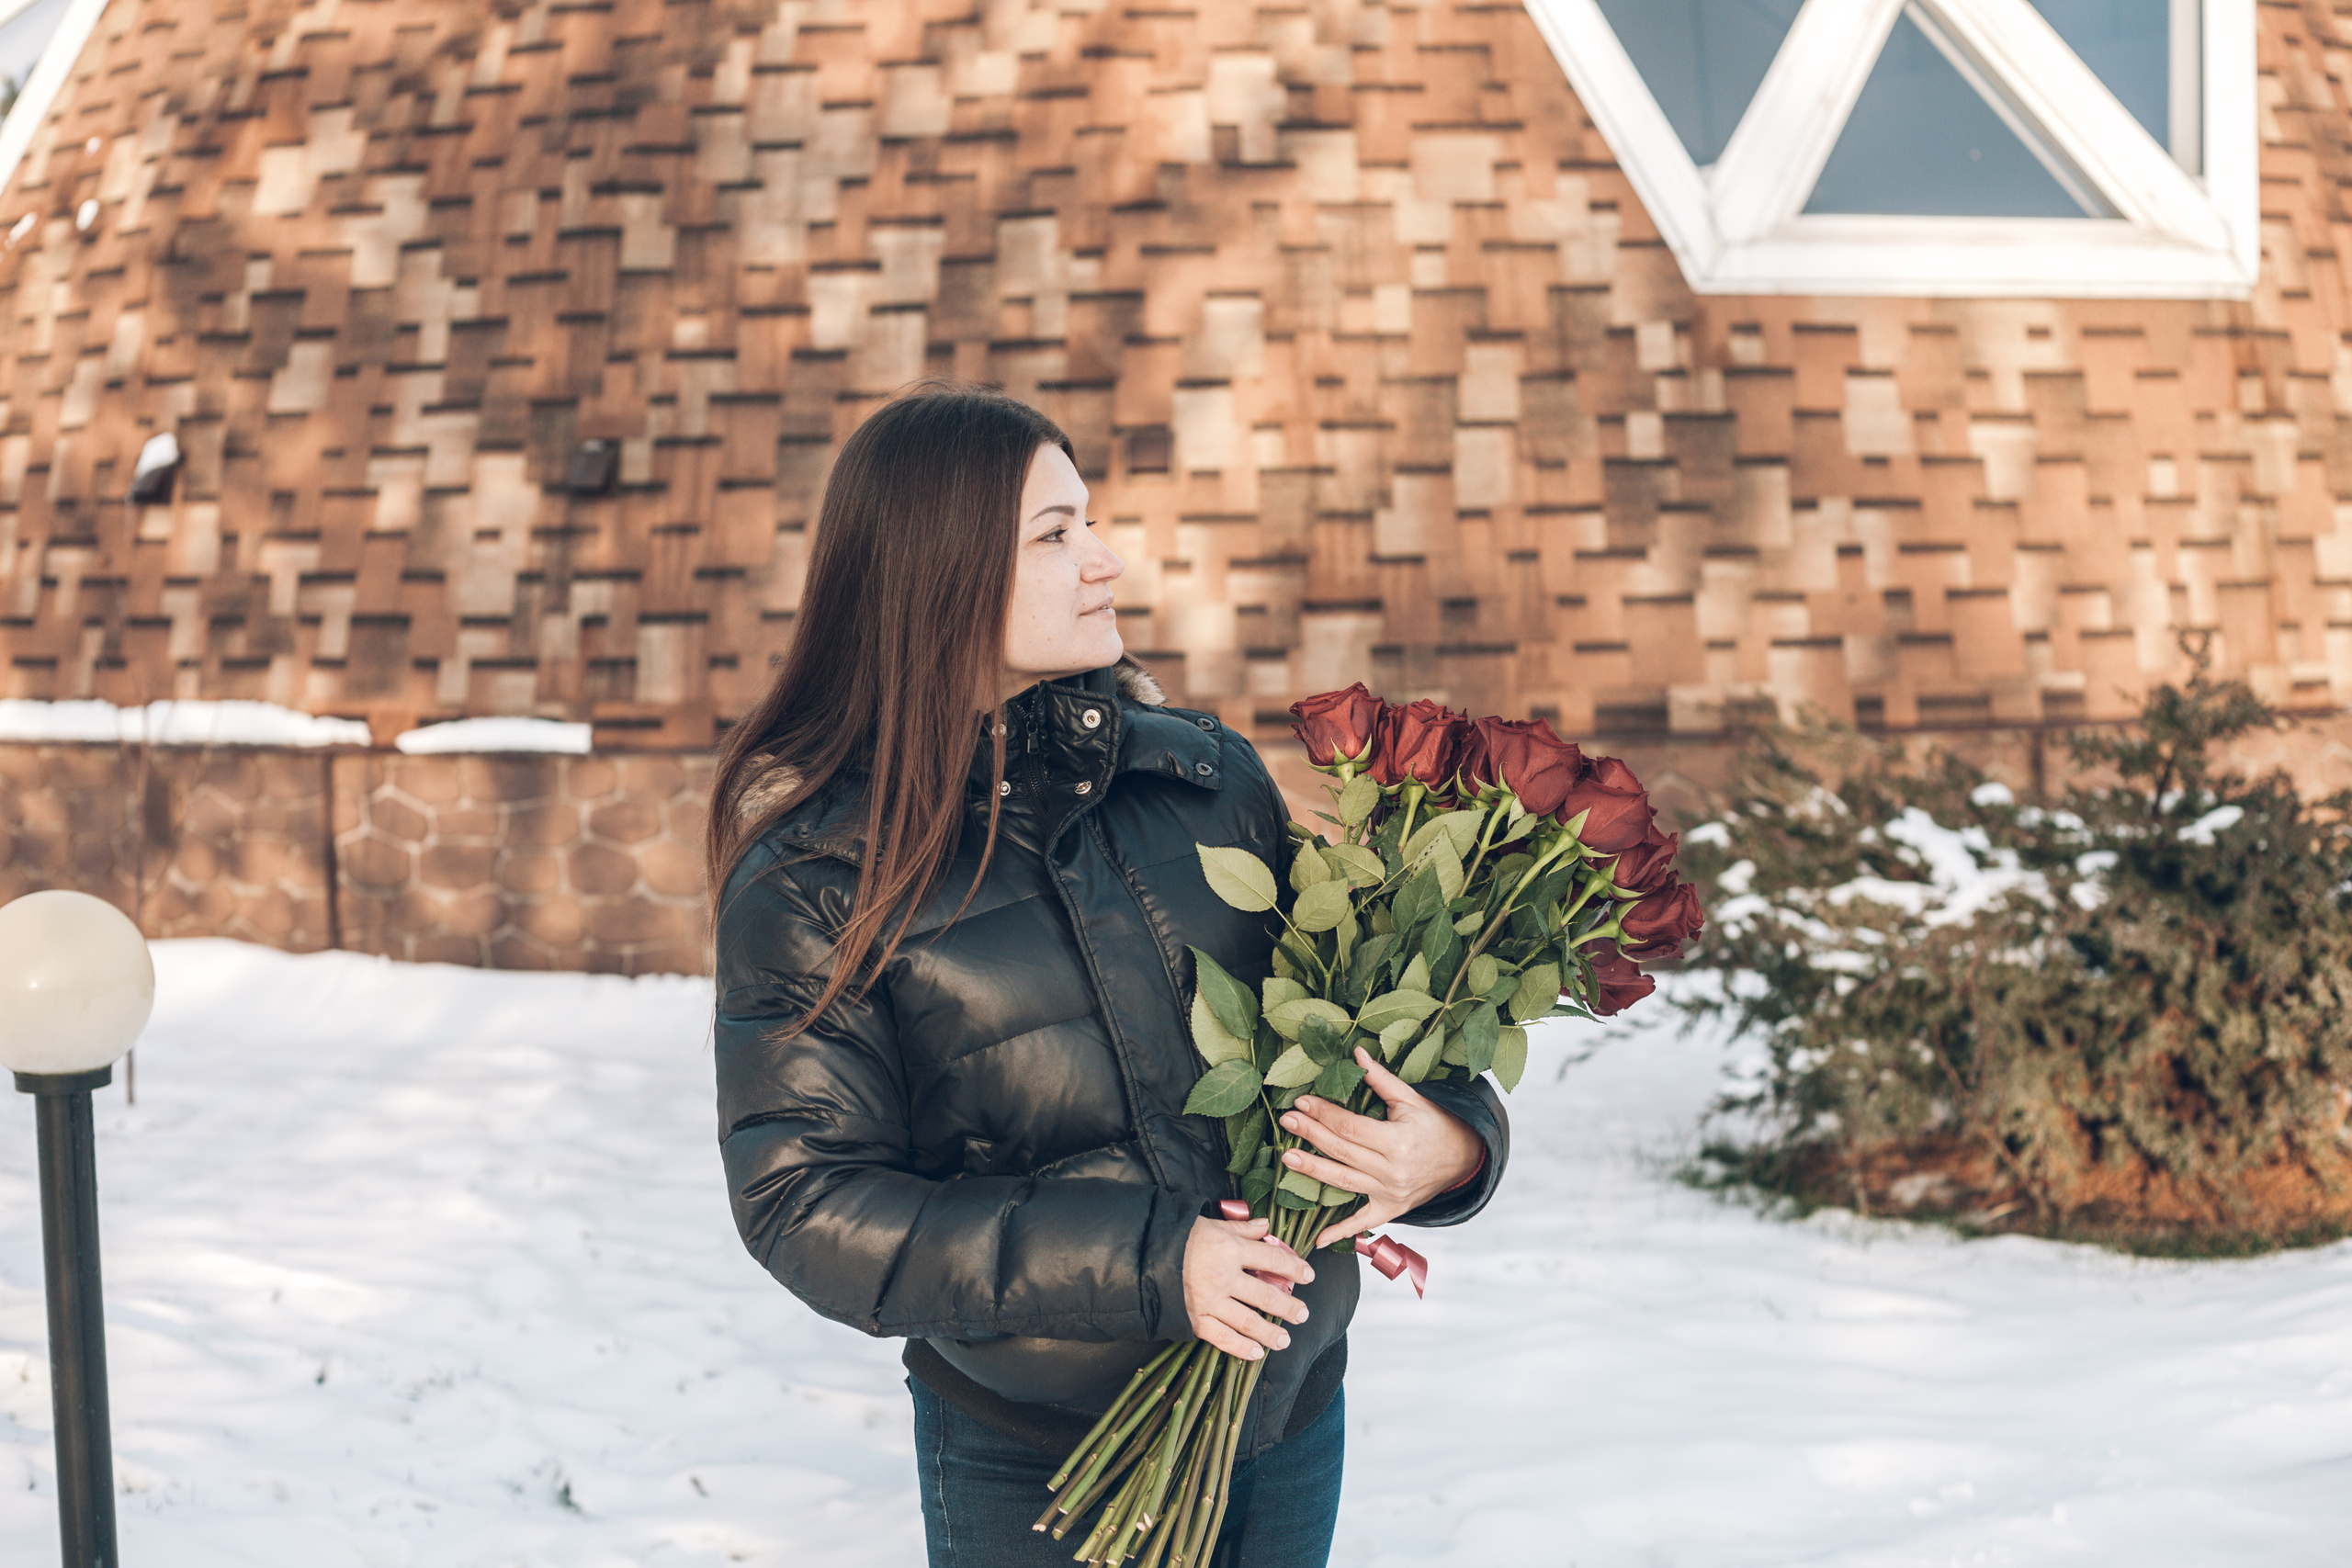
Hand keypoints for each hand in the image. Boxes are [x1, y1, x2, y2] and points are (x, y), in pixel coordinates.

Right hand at [1182, 1214, 1313, 1361]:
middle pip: (1266, 1295)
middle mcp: (1225, 1277)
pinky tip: (1256, 1353)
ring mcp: (1211, 1301)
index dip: (1295, 1267)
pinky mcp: (1195, 1319)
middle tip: (1302, 1314)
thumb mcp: (1211, 1225)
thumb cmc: (1178, 1237)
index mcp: (1231, 1250)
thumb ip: (1241, 1229)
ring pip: (1249, 1322)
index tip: (1308, 1275)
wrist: (1142, 1255)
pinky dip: (1241, 1348)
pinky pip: (1223, 1338)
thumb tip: (1266, 1225)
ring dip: (1271, 1333)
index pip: (1272, 1260)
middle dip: (1288, 1307)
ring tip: (1285, 1339)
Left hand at [1280, 1048, 1484, 1250]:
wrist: (1465, 1158)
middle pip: (1343, 1152)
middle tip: (1287, 1121)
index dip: (1324, 1113)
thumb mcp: (1411, 1099)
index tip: (1302, 1102)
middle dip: (1311, 1135)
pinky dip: (1341, 1231)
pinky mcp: (1392, 1209)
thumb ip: (1380, 1079)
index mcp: (1398, 1141)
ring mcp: (1391, 1194)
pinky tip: (1319, 1238)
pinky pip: (1363, 1222)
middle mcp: (1393, 1171)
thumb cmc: (1436, 1125)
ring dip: (1313, 1171)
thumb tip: (1356, 1052)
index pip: (1350, 1127)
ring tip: (1287, 1158)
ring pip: (1344, 1182)